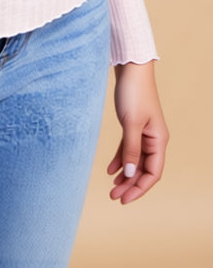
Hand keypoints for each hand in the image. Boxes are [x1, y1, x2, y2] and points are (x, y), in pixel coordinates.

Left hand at [108, 60, 168, 203]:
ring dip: (125, 175)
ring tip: (112, 188)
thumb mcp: (131, 123)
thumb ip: (130, 149)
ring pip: (135, 161)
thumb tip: (130, 174)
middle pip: (143, 169)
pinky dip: (120, 160)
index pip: (153, 173)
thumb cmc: (134, 93)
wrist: (131, 68)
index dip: (139, 188)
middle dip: (130, 185)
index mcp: (158, 140)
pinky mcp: (133, 125)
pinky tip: (110, 170)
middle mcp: (154, 139)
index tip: (124, 199)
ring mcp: (144, 132)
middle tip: (113, 197)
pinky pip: (128, 149)